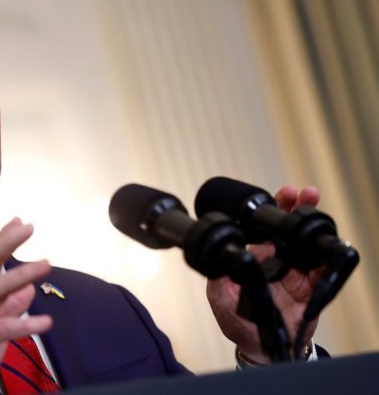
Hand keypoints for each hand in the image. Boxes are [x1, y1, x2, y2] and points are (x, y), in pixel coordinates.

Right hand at [0, 218, 52, 394]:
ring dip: (20, 275)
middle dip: (6, 243)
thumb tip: (28, 289)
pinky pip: (1, 328)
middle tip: (27, 228)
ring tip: (44, 265)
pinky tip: (45, 322)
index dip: (2, 240)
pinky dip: (24, 323)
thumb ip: (7, 307)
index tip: (19, 221)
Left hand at [206, 185, 324, 363]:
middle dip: (294, 208)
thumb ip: (217, 279)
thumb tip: (214, 261)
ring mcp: (295, 273)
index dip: (268, 212)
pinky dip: (326, 258)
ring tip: (314, 206)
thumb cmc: (238, 321)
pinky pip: (322, 272)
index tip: (275, 197)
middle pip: (287, 229)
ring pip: (306, 244)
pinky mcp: (310, 288)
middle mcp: (276, 261)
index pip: (262, 229)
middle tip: (301, 192)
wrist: (260, 347)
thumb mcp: (220, 299)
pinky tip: (327, 245)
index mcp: (254, 258)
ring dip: (312, 226)